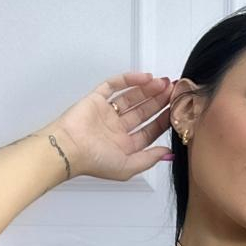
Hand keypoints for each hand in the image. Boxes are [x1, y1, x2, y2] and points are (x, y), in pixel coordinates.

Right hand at [42, 71, 175, 180]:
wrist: (68, 148)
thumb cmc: (94, 162)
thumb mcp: (128, 167)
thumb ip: (149, 159)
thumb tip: (169, 154)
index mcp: (125, 146)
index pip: (149, 131)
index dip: (163, 120)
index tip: (177, 110)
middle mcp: (117, 129)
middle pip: (143, 112)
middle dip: (159, 101)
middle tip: (173, 91)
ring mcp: (107, 113)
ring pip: (131, 97)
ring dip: (148, 90)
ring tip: (164, 83)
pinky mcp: (96, 99)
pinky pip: (114, 85)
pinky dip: (129, 80)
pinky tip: (145, 77)